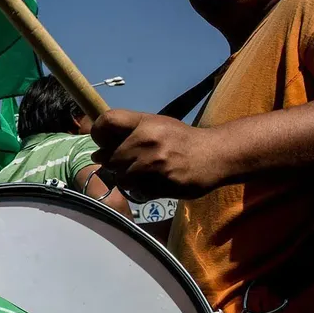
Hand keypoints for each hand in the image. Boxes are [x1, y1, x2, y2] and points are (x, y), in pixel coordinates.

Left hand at [90, 109, 224, 199]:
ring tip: (143, 173)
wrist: (216, 155)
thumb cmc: (179, 139)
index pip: (107, 121)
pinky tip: (153, 182)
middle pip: (109, 157)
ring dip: (127, 178)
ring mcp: (156, 164)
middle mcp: (148, 140)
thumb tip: (97, 154)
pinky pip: (137, 191)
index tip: (102, 142)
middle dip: (114, 163)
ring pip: (121, 177)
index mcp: (145, 122)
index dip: (98, 132)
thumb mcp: (155, 125)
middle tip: (129, 162)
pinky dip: (140, 190)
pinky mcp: (164, 184)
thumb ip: (126, 134)